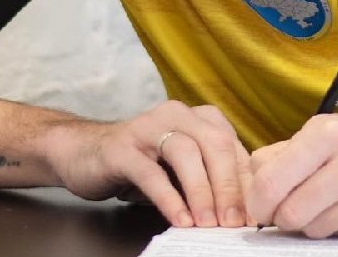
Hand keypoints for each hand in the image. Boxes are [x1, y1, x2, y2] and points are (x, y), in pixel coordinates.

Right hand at [44, 101, 251, 227]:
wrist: (83, 152)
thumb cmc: (141, 163)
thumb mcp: (181, 168)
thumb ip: (209, 178)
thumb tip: (242, 210)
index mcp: (199, 118)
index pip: (233, 147)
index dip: (246, 182)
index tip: (254, 213)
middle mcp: (177, 115)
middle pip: (215, 145)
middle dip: (228, 187)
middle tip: (234, 222)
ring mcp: (148, 128)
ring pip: (186, 154)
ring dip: (202, 192)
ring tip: (208, 223)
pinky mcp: (122, 149)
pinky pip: (151, 173)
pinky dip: (169, 198)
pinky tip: (180, 218)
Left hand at [245, 114, 337, 238]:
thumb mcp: (334, 132)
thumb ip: (289, 152)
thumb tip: (250, 179)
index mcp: (330, 131)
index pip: (268, 179)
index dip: (257, 201)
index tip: (262, 206)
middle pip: (287, 211)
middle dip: (283, 218)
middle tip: (293, 211)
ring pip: (311, 229)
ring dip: (314, 224)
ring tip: (334, 203)